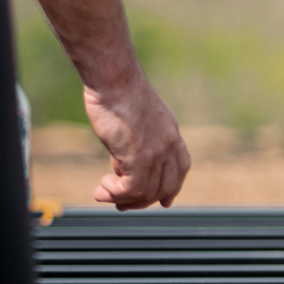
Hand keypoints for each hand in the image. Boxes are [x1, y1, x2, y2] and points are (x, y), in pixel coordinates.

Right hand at [84, 70, 189, 209]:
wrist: (115, 80)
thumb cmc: (118, 94)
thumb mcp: (136, 122)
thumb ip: (136, 145)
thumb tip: (123, 169)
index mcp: (172, 133)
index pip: (181, 168)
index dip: (172, 188)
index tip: (164, 202)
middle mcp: (170, 145)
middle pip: (165, 187)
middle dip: (141, 201)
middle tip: (119, 203)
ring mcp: (158, 152)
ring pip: (146, 192)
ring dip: (121, 198)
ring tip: (102, 193)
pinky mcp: (140, 157)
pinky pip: (132, 189)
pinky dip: (115, 193)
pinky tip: (102, 186)